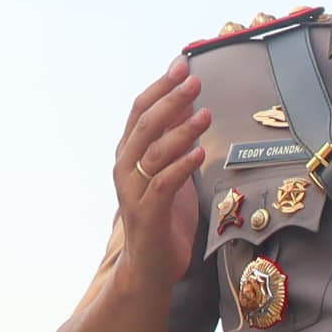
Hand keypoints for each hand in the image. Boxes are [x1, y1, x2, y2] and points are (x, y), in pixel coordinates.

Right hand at [110, 62, 211, 288]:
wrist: (150, 266)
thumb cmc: (163, 218)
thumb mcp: (172, 171)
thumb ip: (176, 140)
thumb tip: (190, 103)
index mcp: (129, 154)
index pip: (141, 111)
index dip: (161, 86)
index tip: (182, 65)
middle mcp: (125, 168)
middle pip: (144, 124)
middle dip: (170, 98)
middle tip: (194, 80)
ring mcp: (133, 191)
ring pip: (154, 151)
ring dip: (181, 129)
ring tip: (205, 114)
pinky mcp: (146, 213)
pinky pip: (163, 183)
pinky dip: (181, 166)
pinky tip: (200, 153)